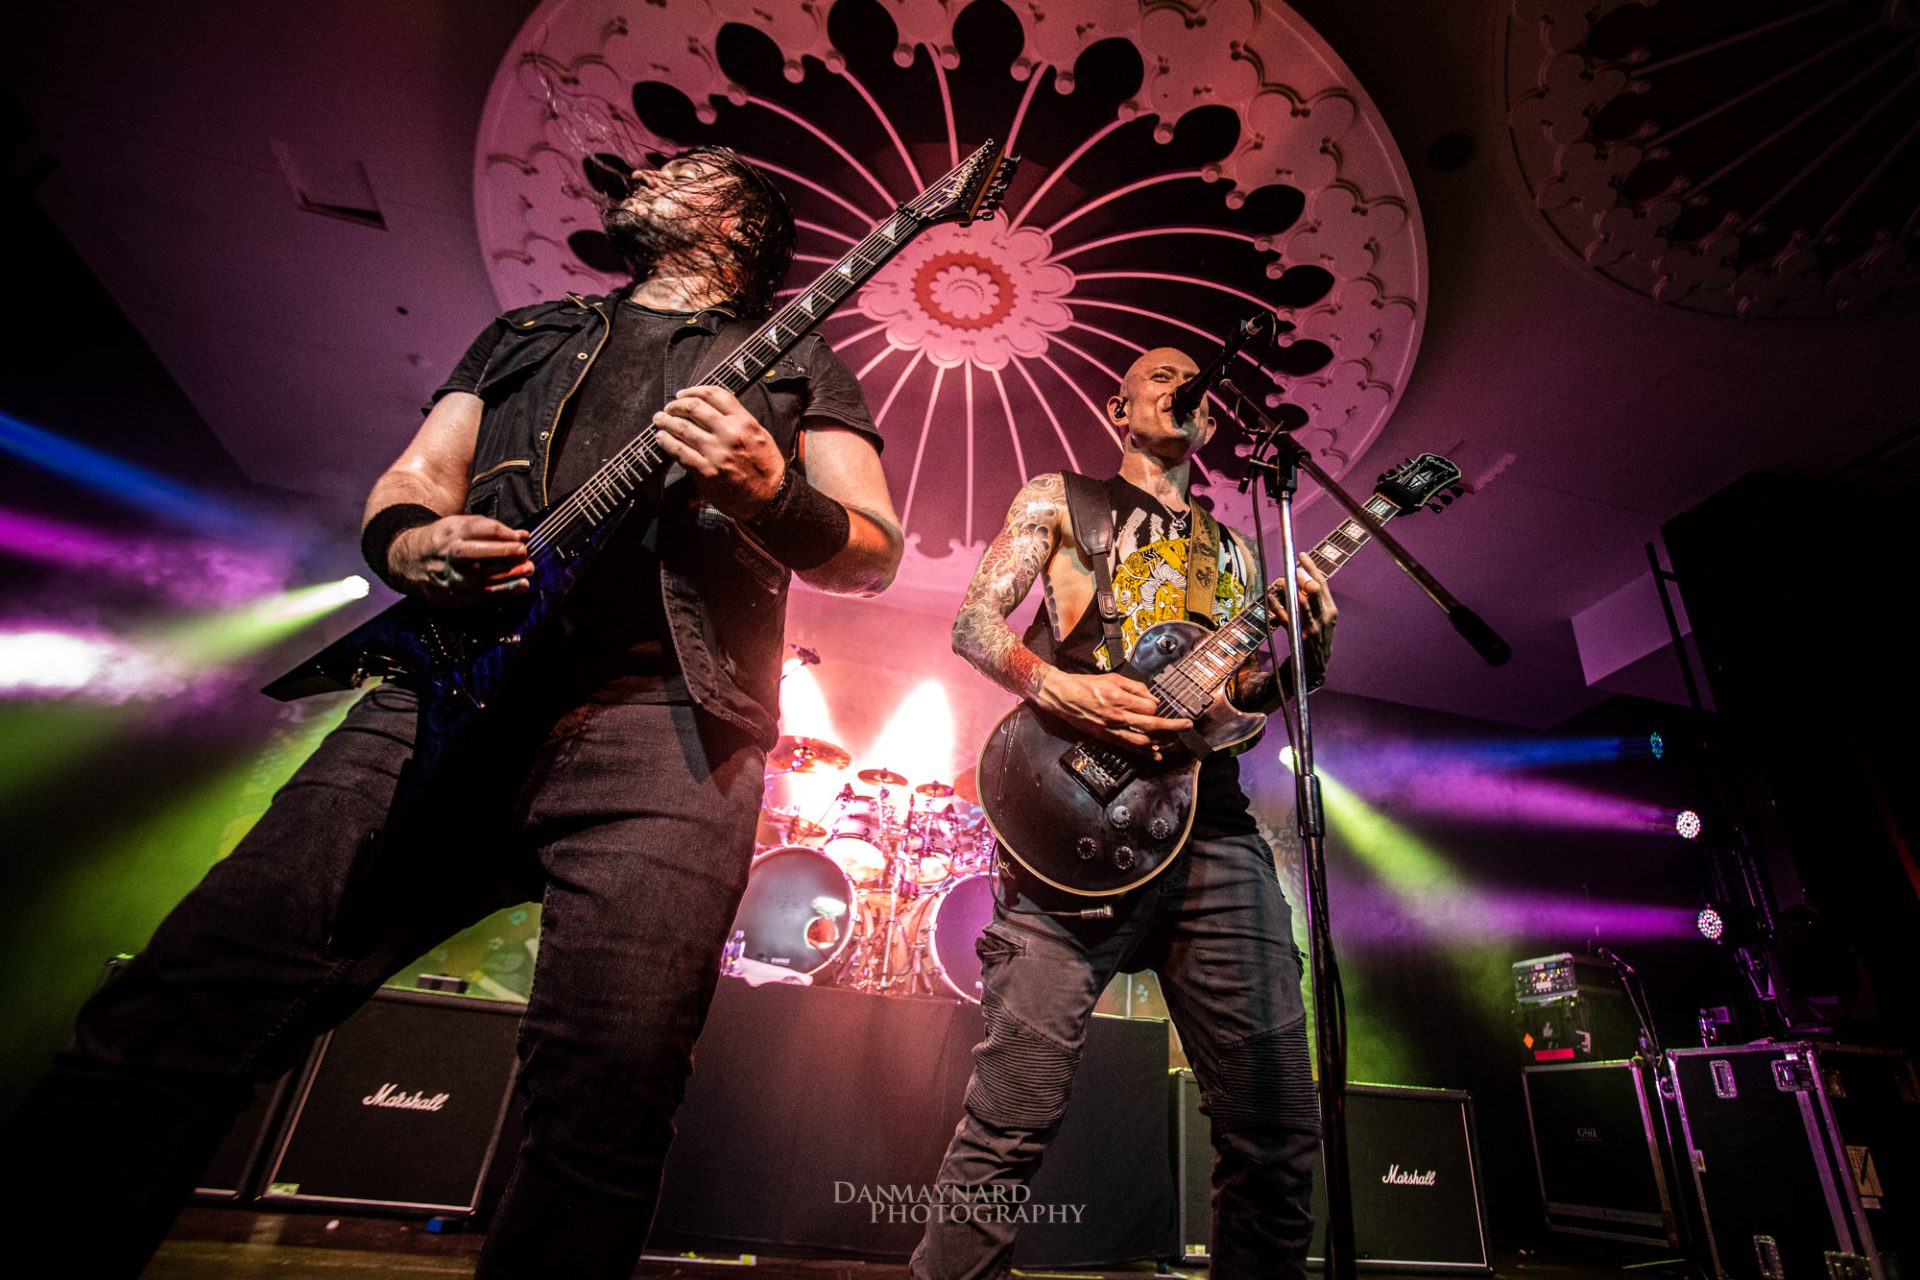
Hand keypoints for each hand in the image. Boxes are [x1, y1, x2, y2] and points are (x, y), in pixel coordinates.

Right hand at [388, 515, 531, 604]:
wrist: (411, 561)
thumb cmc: (445, 541)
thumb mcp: (462, 526)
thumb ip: (493, 530)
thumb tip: (523, 535)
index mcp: (451, 533)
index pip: (479, 530)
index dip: (503, 534)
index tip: (521, 538)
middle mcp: (448, 555)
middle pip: (475, 553)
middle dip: (501, 552)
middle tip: (523, 552)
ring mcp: (450, 577)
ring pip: (480, 578)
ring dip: (508, 575)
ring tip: (528, 569)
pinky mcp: (453, 596)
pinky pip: (481, 596)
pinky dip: (503, 592)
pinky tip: (520, 587)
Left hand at [652, 385, 786, 518]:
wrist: (771, 497)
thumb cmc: (766, 467)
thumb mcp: (759, 435)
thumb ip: (739, 420)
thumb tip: (714, 410)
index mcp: (744, 422)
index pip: (715, 395)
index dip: (694, 390)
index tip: (684, 393)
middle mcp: (729, 433)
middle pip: (694, 408)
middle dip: (676, 405)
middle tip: (669, 408)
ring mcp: (716, 452)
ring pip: (682, 428)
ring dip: (666, 421)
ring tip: (660, 420)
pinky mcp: (705, 471)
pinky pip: (679, 451)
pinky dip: (666, 442)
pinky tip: (661, 439)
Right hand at [1037, 670, 1191, 749]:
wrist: (1063, 697)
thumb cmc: (1086, 684)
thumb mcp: (1113, 677)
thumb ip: (1135, 687)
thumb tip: (1151, 698)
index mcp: (1120, 697)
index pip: (1150, 707)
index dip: (1157, 706)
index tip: (1156, 705)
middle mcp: (1118, 715)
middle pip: (1152, 725)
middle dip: (1173, 727)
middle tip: (1187, 726)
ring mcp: (1112, 729)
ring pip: (1143, 740)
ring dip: (1162, 741)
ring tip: (1175, 740)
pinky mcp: (1107, 737)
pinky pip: (1129, 747)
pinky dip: (1145, 752)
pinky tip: (1156, 755)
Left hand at [1266, 552, 1337, 637]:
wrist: (1316, 665)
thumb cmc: (1317, 636)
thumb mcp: (1323, 618)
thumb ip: (1316, 600)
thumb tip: (1302, 577)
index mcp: (1330, 609)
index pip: (1323, 582)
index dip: (1312, 567)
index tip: (1301, 555)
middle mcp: (1324, 616)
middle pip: (1315, 589)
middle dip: (1302, 576)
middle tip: (1292, 569)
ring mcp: (1312, 626)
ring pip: (1301, 602)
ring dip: (1289, 589)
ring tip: (1280, 581)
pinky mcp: (1300, 636)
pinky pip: (1287, 618)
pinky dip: (1277, 606)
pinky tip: (1270, 598)